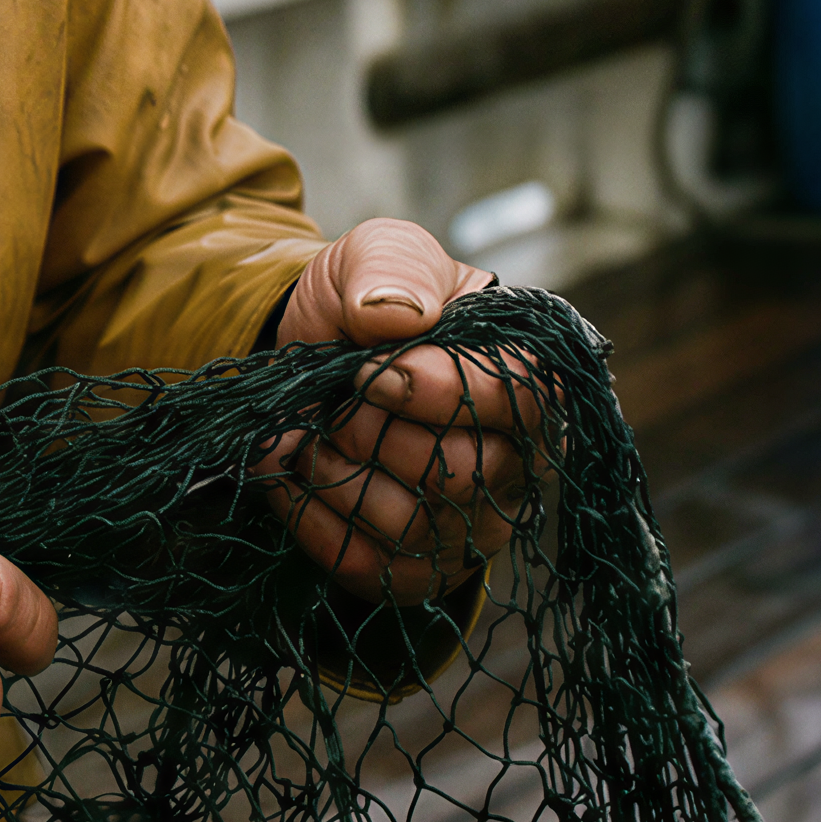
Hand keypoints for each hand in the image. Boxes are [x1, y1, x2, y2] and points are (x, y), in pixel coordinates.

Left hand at [258, 217, 537, 604]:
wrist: (319, 349)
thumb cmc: (370, 303)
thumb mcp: (378, 254)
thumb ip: (393, 269)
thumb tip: (399, 315)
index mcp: (527, 382)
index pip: (514, 405)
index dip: (431, 390)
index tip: (367, 369)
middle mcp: (520, 463)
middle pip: (456, 476)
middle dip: (369, 431)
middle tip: (335, 398)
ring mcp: (475, 524)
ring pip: (411, 526)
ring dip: (337, 471)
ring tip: (313, 428)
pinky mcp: (422, 566)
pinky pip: (369, 566)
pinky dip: (311, 516)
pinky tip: (293, 470)